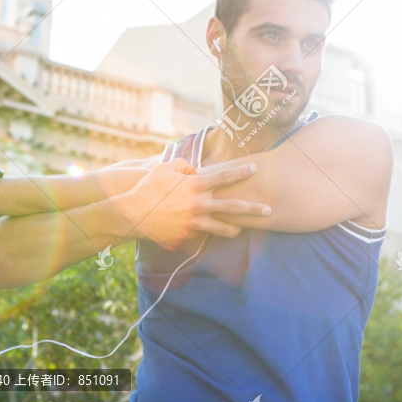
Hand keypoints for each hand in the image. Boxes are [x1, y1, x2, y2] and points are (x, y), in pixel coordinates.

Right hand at [117, 158, 270, 249]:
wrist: (132, 213)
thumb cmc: (148, 187)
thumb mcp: (165, 168)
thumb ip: (185, 166)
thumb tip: (195, 170)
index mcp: (195, 185)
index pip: (224, 177)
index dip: (241, 172)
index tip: (255, 169)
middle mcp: (199, 204)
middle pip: (233, 207)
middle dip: (253, 208)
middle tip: (269, 210)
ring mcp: (194, 222)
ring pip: (222, 227)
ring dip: (235, 229)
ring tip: (243, 229)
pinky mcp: (187, 235)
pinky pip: (201, 233)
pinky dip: (204, 231)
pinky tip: (206, 231)